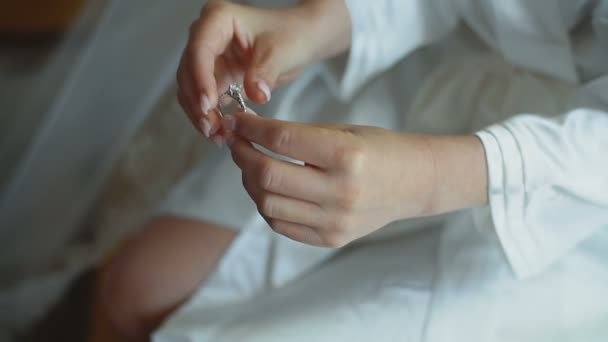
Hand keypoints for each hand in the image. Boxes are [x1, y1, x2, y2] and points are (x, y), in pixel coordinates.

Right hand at [176, 0, 350, 140]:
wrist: (301, 40)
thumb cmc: (291, 35)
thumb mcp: (281, 52)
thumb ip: (265, 72)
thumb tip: (256, 95)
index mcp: (218, 19)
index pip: (200, 50)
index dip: (200, 79)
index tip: (208, 104)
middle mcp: (207, 36)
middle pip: (189, 72)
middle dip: (197, 102)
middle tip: (211, 127)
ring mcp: (209, 57)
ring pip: (191, 89)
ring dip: (200, 113)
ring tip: (216, 135)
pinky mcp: (215, 75)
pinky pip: (204, 99)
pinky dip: (209, 116)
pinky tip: (220, 132)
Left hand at [222, 112, 484, 246]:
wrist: (415, 183)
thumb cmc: (379, 149)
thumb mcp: (344, 131)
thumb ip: (299, 135)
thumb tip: (250, 133)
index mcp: (347, 155)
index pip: (281, 139)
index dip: (251, 128)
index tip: (238, 120)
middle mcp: (341, 191)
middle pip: (267, 175)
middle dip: (243, 155)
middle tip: (237, 142)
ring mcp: (336, 220)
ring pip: (267, 204)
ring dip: (250, 181)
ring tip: (252, 165)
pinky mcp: (331, 238)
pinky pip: (281, 224)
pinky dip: (266, 204)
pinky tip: (268, 188)